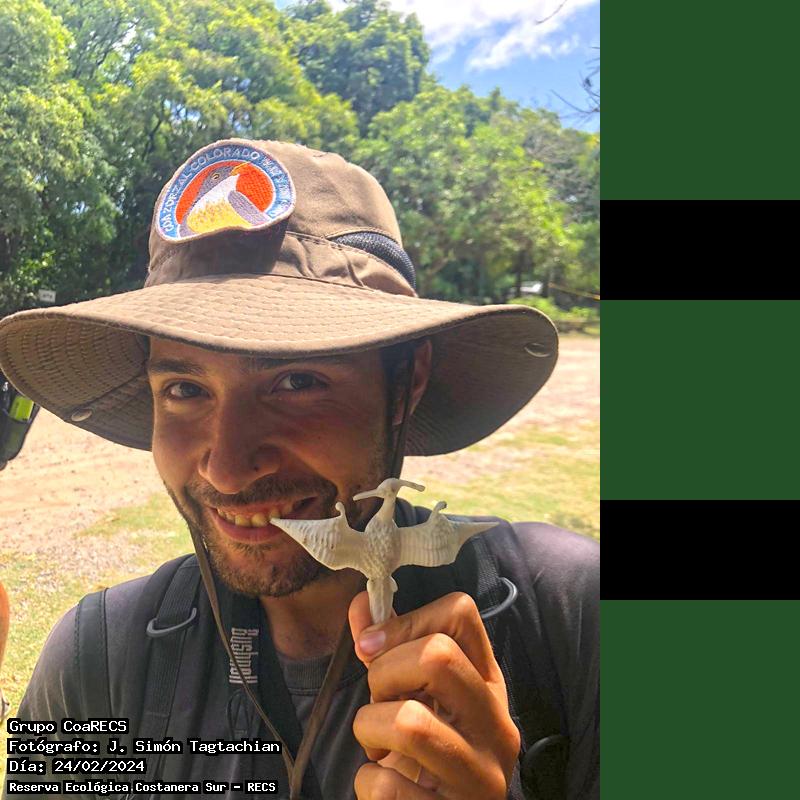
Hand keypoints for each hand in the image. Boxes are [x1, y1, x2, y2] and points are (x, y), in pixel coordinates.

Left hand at [348, 591, 519, 797]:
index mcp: (490, 684)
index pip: (461, 613)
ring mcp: (481, 776)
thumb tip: (361, 604)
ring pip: (409, 722)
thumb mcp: (416, 695)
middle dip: (384, 672)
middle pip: (438, 656)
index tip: (374, 645)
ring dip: (369, 728)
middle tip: (379, 701)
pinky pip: (387, 787)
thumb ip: (390, 649)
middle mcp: (497, 725)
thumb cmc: (425, 753)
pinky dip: (367, 782)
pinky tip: (384, 784)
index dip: (408, 619)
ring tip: (377, 744)